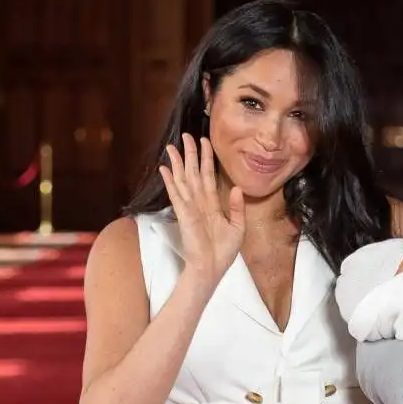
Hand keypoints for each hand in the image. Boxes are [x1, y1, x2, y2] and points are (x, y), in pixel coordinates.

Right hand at [160, 133, 245, 283]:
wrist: (212, 268)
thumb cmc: (223, 251)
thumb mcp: (237, 227)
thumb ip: (236, 207)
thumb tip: (236, 187)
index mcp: (212, 204)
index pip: (208, 175)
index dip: (207, 158)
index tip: (205, 142)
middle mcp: (199, 202)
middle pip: (194, 173)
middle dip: (190, 154)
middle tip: (186, 135)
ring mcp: (190, 207)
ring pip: (183, 179)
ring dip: (178, 163)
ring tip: (171, 146)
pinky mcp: (184, 215)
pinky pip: (177, 195)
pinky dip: (171, 182)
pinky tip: (165, 169)